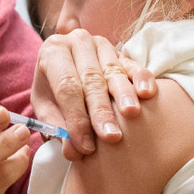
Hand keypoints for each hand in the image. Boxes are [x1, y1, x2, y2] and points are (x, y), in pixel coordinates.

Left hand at [31, 29, 157, 160]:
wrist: (66, 69)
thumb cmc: (53, 91)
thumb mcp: (46, 106)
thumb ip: (58, 127)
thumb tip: (73, 151)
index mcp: (53, 52)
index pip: (66, 87)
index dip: (76, 118)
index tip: (86, 146)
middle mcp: (78, 42)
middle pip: (91, 80)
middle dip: (101, 110)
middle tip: (111, 137)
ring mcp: (102, 45)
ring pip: (114, 72)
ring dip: (124, 94)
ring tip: (130, 114)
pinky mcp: (123, 53)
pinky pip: (134, 65)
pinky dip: (142, 78)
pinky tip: (146, 94)